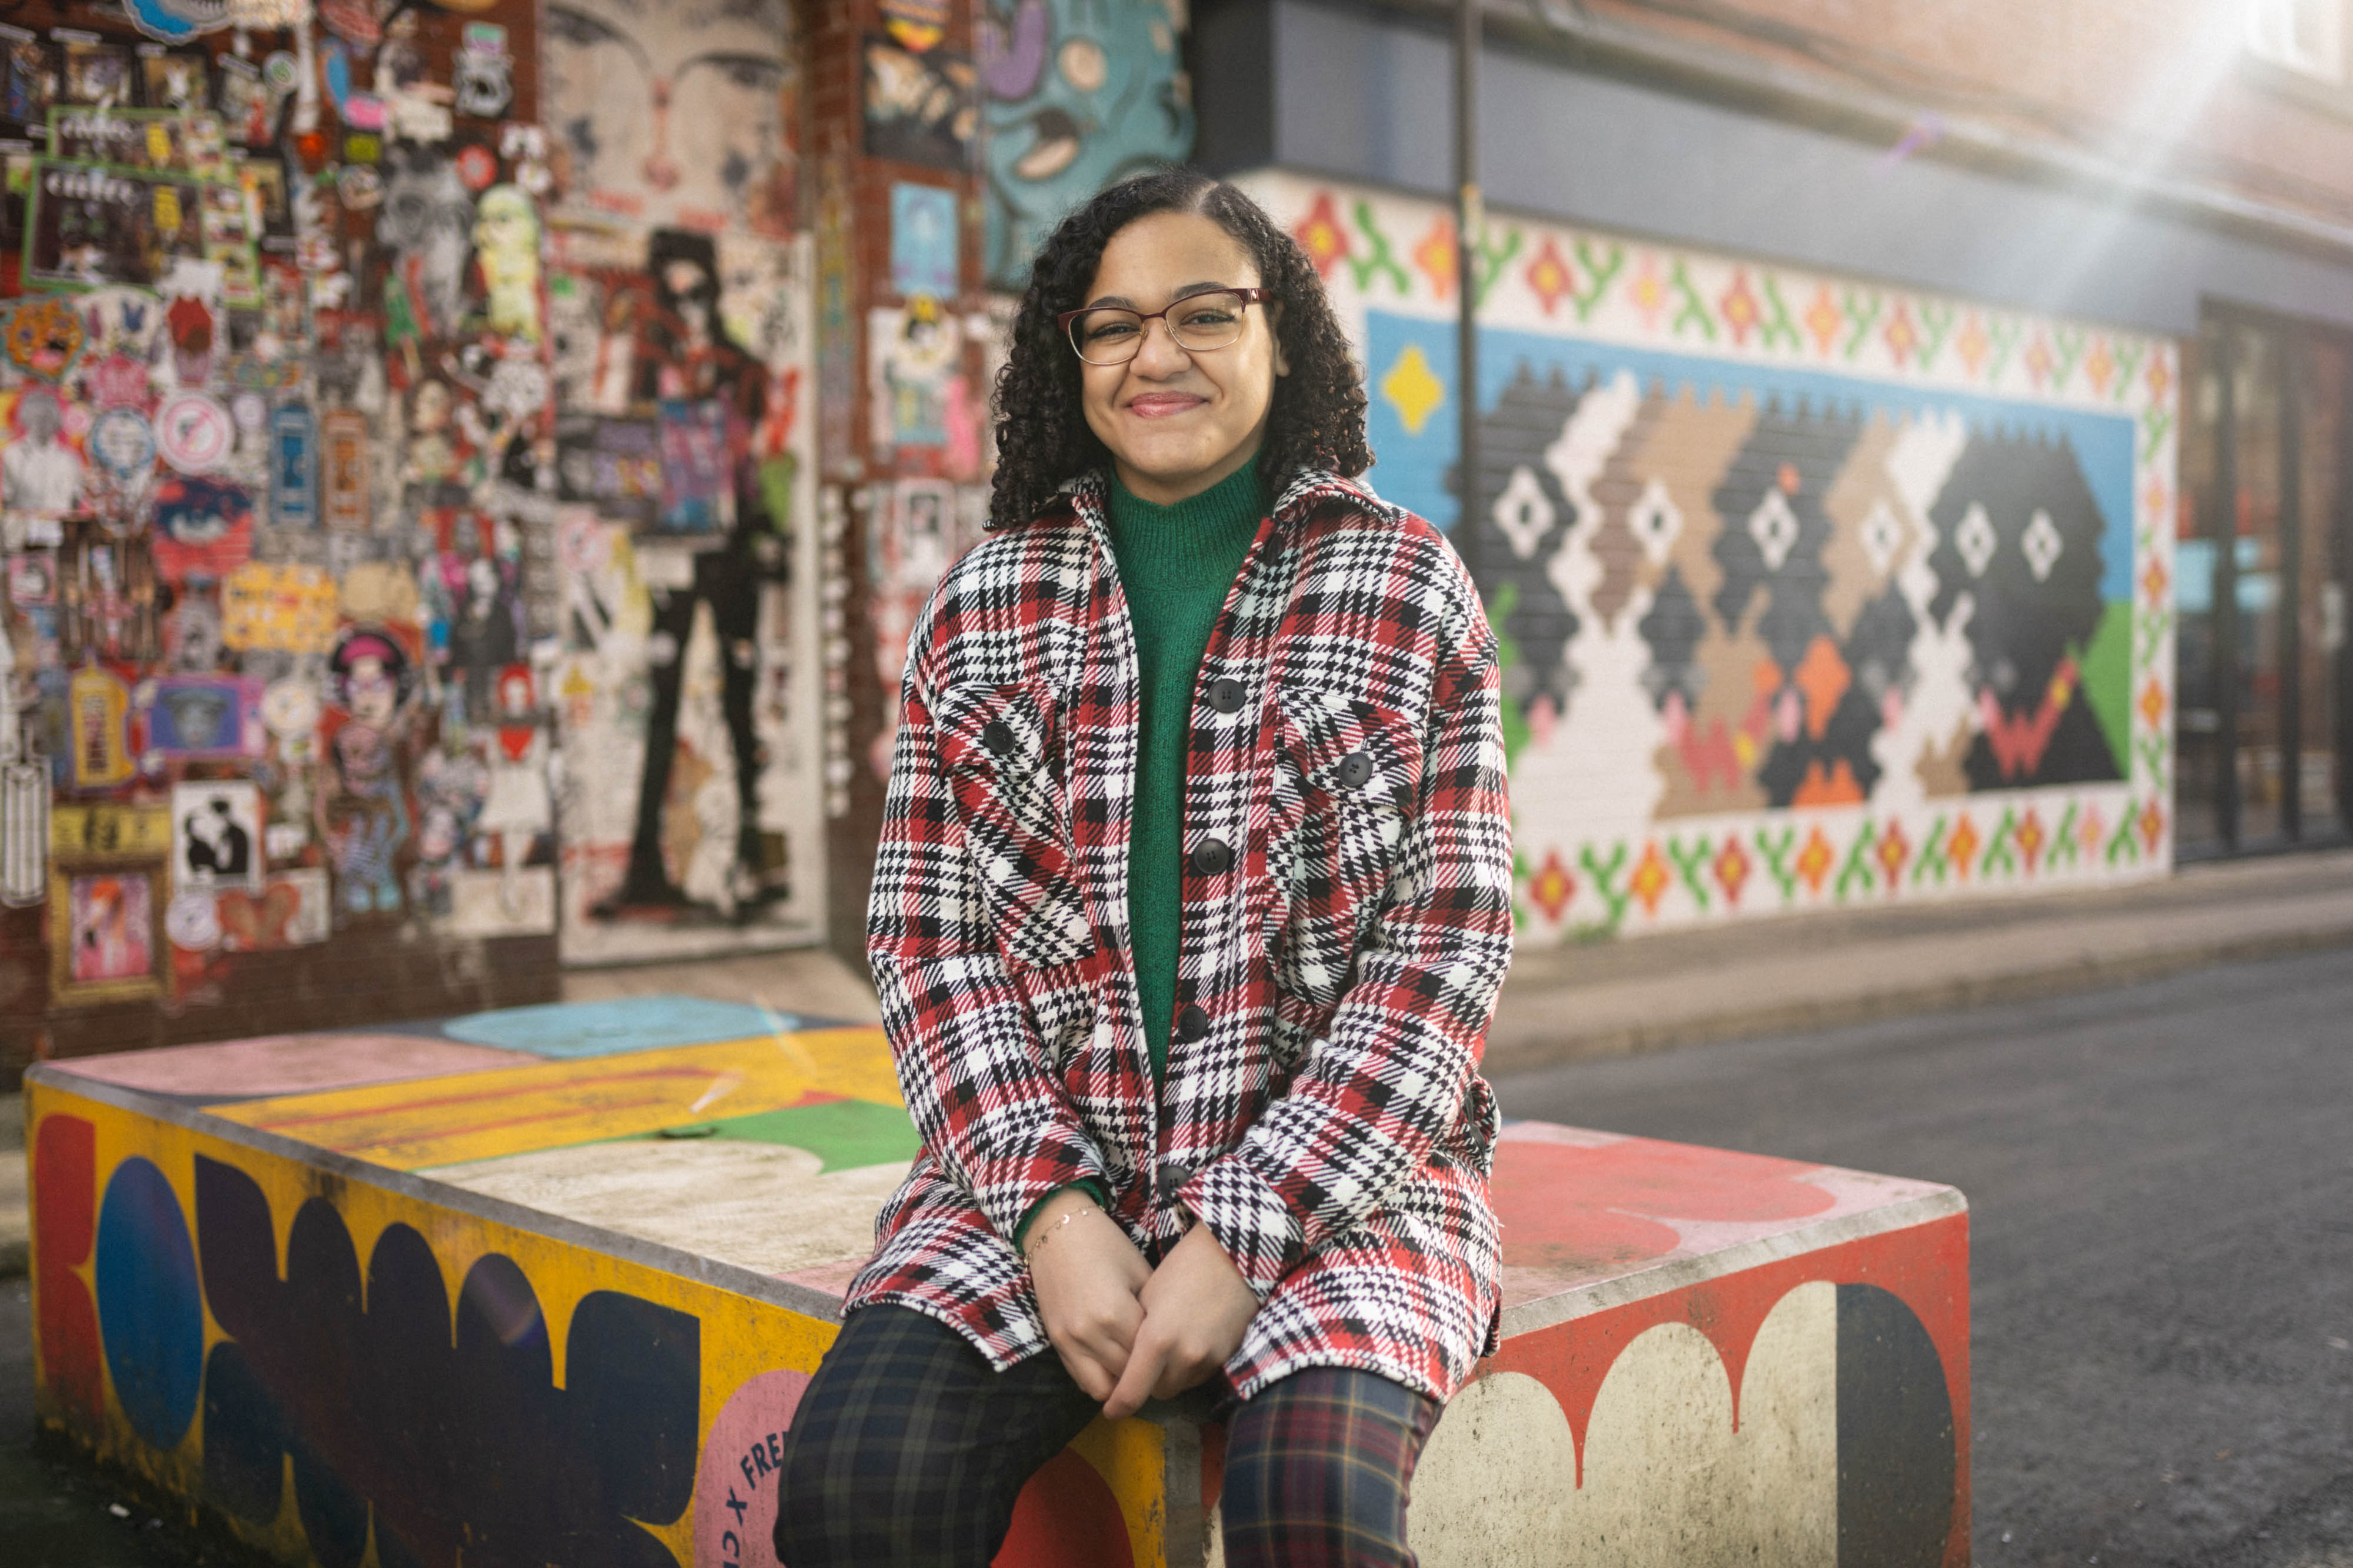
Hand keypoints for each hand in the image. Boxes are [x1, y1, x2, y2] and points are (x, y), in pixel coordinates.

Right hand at [1026, 1189, 1151, 1400]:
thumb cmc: (1105, 1245)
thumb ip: (1154, 1311)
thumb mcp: (1139, 1272)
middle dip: (1146, 1374)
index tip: (1177, 1355)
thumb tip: (1170, 1341)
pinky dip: (1100, 1379)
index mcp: (1116, 1313)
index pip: (1148, 1357)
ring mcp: (1069, 1341)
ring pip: (1103, 1389)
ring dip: (1121, 1383)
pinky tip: (1114, 1363)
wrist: (1056, 1230)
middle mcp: (1090, 1334)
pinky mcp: (1056, 1342)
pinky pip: (1081, 1379)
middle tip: (1162, 1365)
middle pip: (1127, 1376)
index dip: (1165, 1358)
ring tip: (1135, 1368)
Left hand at [1102, 1222, 1257, 1420]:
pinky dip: (1189, 1369)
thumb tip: (1123, 1362)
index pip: (1131, 1392)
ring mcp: (1208, 1359)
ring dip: (1170, 1377)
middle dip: (1147, 1384)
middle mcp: (1183, 1356)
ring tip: (1167, 1350)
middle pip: (1157, 1393)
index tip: (1111, 1410)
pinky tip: (1188, 1343)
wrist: (1233, 1258)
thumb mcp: (1147, 1297)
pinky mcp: (1226, 1357)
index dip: (1118, 1406)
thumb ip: (1134, 1335)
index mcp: (1156, 1339)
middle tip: (1141, 1365)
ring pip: (1180, 1386)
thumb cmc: (1182, 1269)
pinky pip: (1200, 1375)